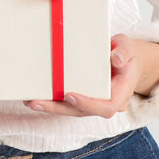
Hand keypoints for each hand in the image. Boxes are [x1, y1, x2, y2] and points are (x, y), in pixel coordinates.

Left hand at [23, 34, 158, 117]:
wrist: (127, 60)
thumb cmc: (127, 54)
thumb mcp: (128, 47)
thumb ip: (124, 51)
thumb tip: (116, 58)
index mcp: (121, 93)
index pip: (106, 107)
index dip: (87, 104)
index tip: (69, 95)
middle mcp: (107, 102)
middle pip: (82, 111)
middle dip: (58, 108)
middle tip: (37, 102)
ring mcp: (94, 102)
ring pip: (72, 110)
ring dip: (51, 107)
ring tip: (30, 101)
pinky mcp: (84, 98)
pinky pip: (68, 103)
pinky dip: (52, 101)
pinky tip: (34, 97)